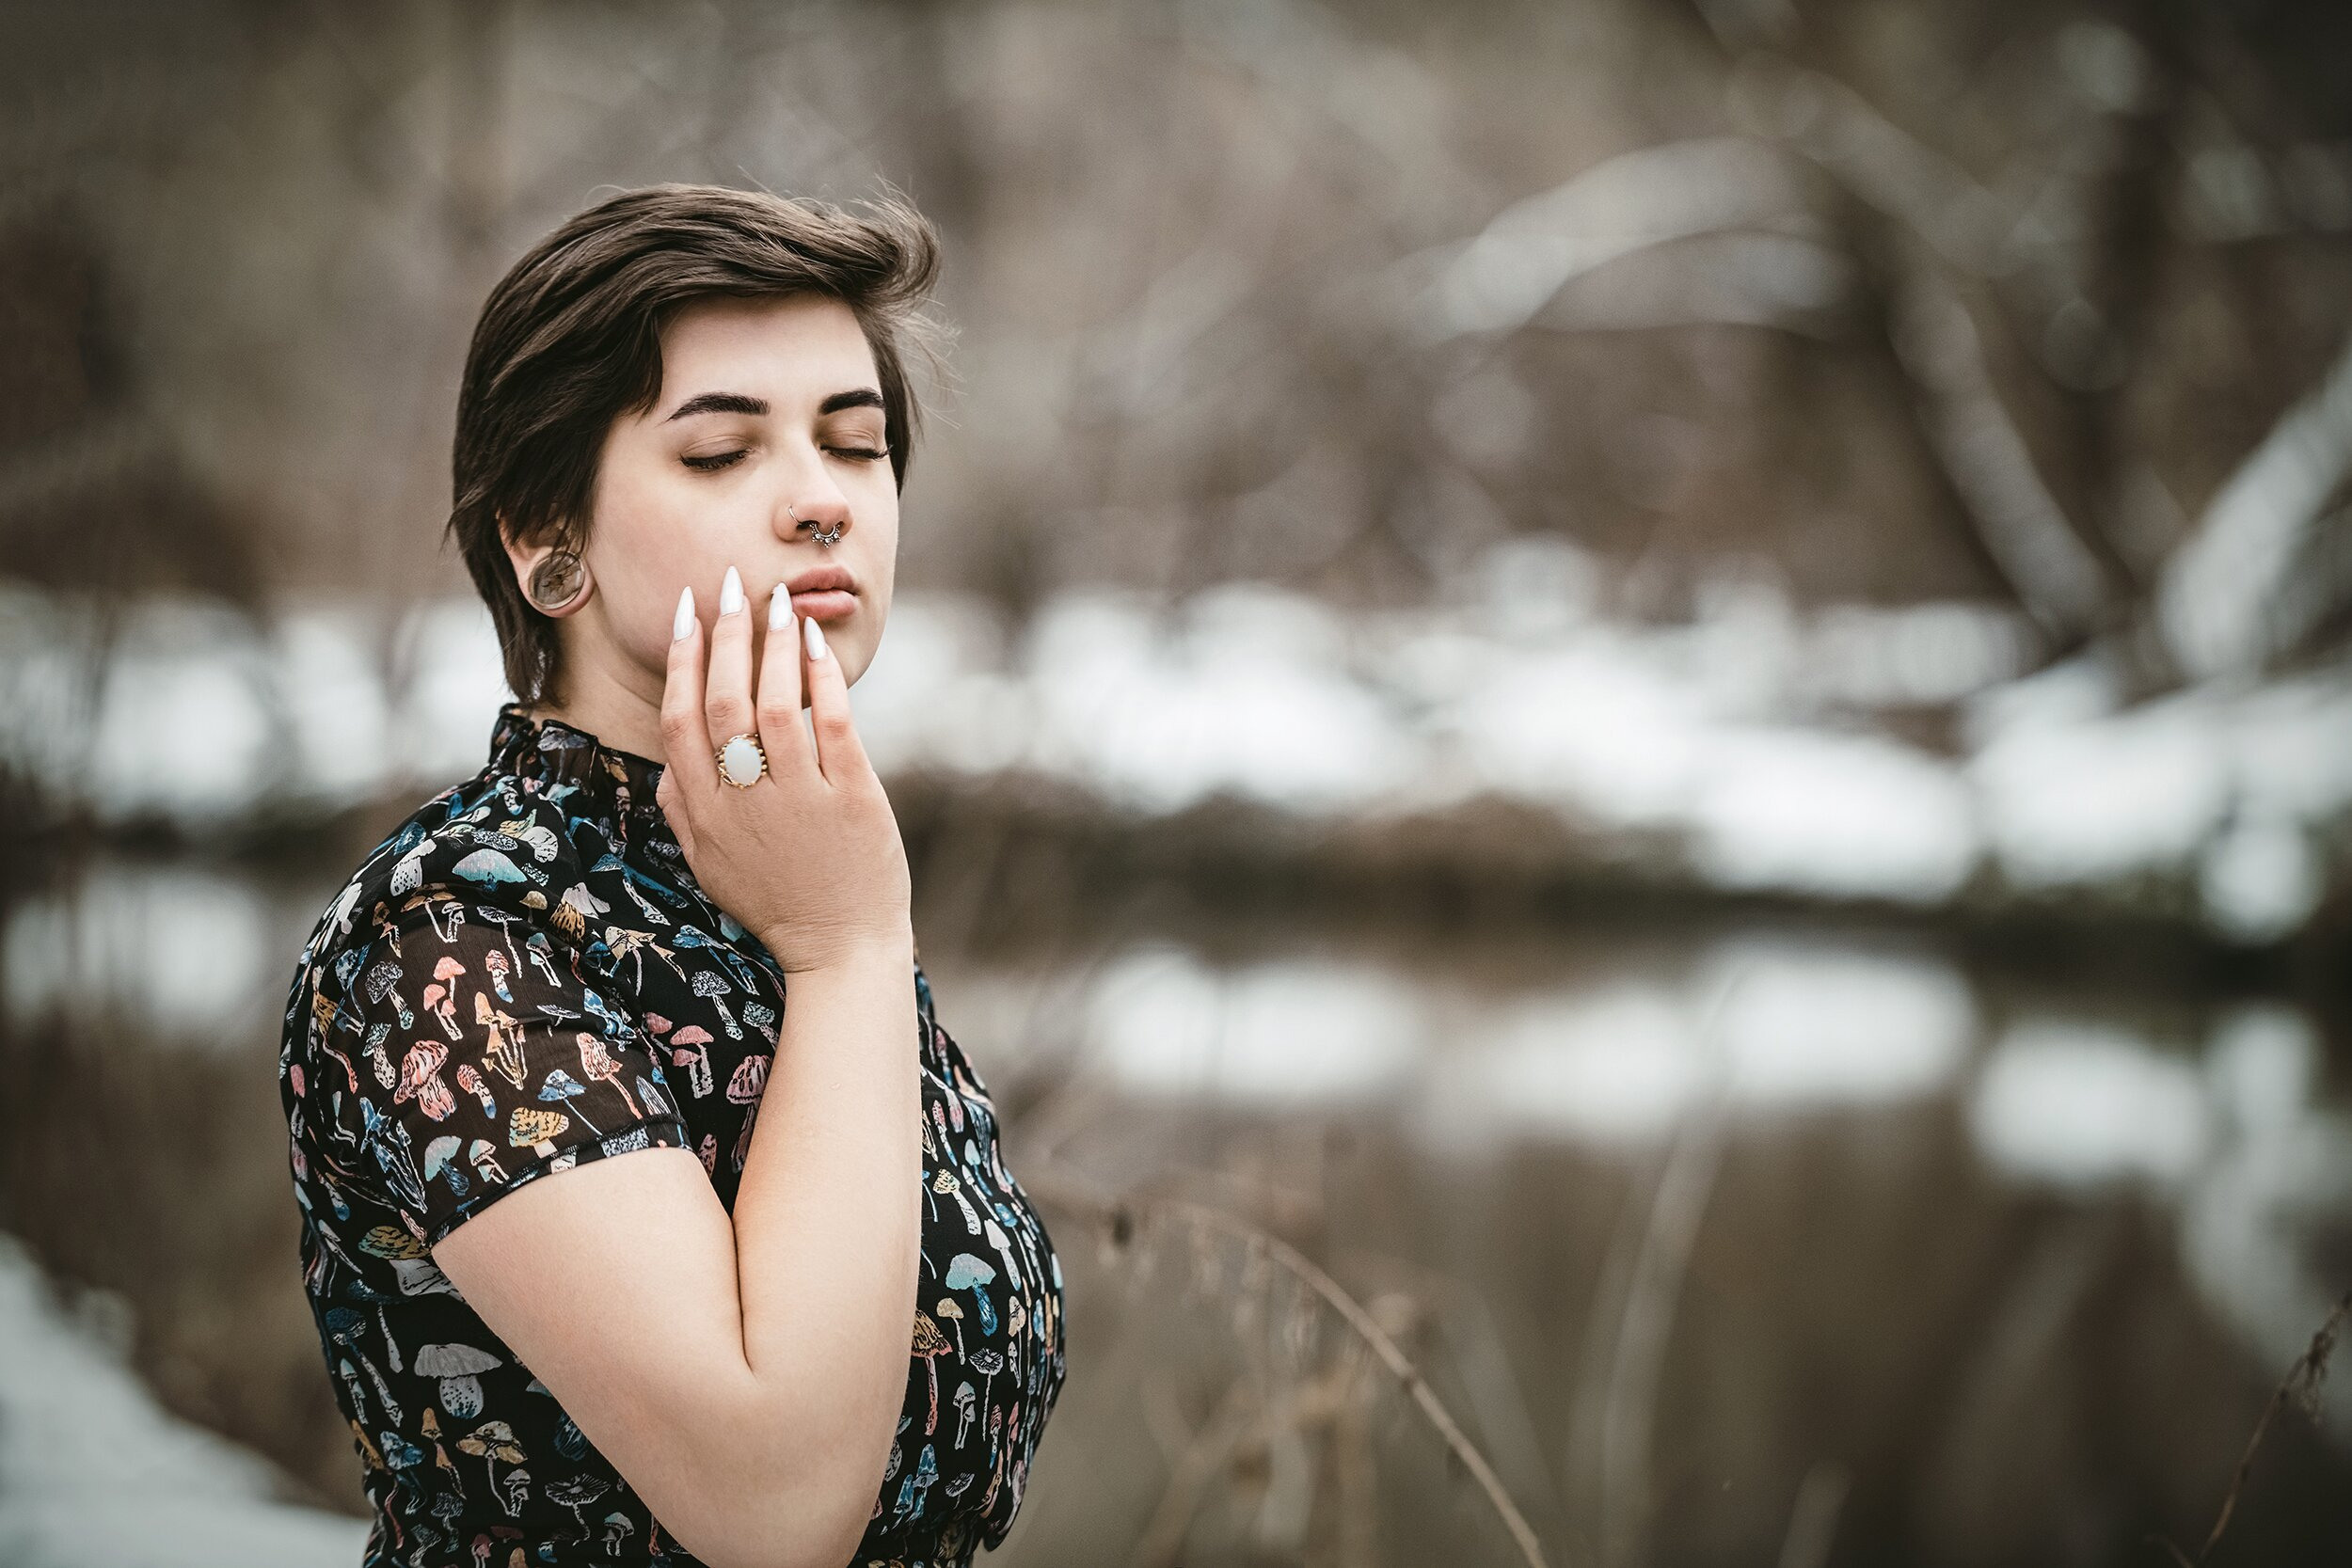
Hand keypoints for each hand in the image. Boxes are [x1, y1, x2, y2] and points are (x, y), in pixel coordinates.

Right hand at [655, 566, 911, 973]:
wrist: (840, 951)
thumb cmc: (775, 903)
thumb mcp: (709, 864)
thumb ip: (681, 811)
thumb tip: (666, 760)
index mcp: (703, 813)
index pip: (680, 719)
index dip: (680, 660)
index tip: (685, 612)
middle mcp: (743, 802)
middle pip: (723, 701)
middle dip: (724, 634)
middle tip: (728, 584)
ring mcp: (798, 799)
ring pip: (776, 704)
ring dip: (774, 645)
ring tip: (778, 602)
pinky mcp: (851, 799)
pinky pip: (833, 724)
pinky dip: (823, 677)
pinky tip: (817, 643)